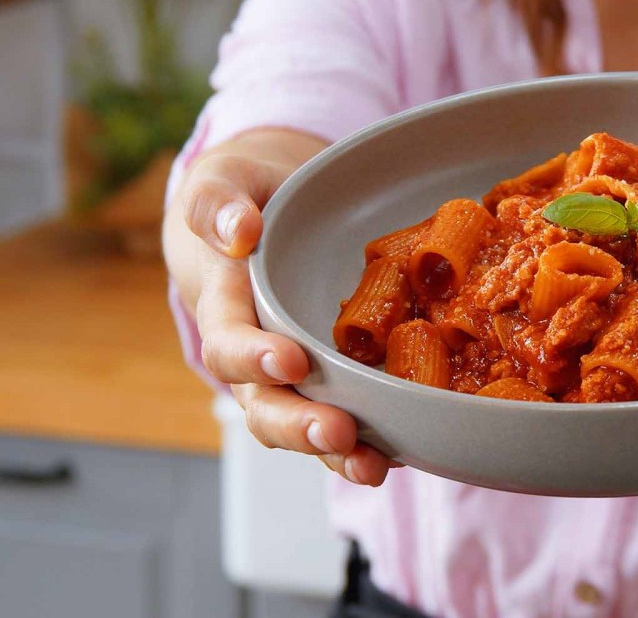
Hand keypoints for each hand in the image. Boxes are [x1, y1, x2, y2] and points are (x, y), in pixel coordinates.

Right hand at [170, 131, 396, 484]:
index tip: (292, 360)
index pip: (229, 344)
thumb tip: (237, 233)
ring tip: (372, 469)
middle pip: (266, 406)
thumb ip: (218, 201)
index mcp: (226, 307)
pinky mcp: (338, 376)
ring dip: (336, 453)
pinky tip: (407, 453)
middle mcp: (258, 354)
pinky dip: (374, 441)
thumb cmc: (246, 193)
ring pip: (306, 424)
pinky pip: (350, 414)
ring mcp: (298, 373)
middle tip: (338, 434)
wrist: (275, 209)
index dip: (254, 358)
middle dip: (299, 425)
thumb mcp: (226, 180)